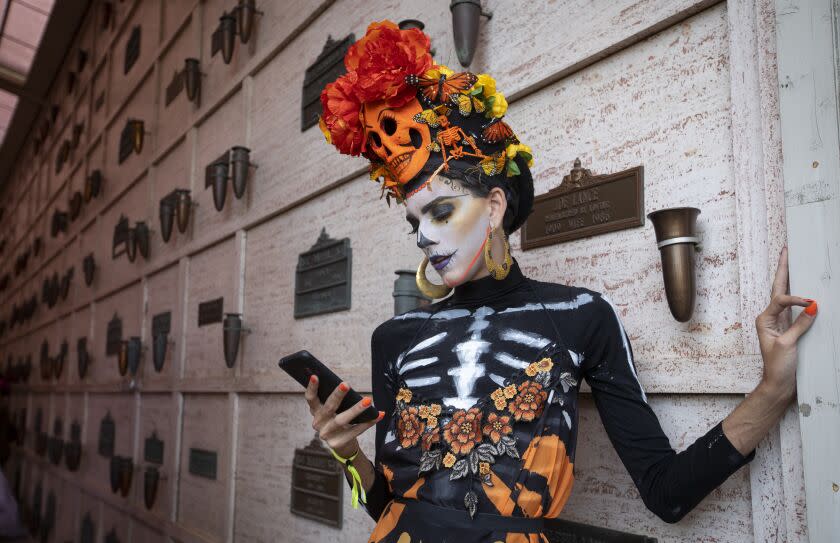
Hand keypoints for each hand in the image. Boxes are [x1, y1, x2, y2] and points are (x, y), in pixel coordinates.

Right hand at [305, 376, 383, 457]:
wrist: (342, 445)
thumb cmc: (338, 420)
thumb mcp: (333, 411)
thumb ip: (336, 400)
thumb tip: (347, 385)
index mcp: (315, 411)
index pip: (311, 398)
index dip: (312, 388)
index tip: (315, 376)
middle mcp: (318, 423)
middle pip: (328, 407)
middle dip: (337, 395)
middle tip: (346, 384)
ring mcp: (326, 434)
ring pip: (342, 420)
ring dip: (356, 409)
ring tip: (368, 400)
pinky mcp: (337, 443)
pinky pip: (355, 430)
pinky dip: (368, 422)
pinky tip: (378, 414)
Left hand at [755, 247, 817, 397]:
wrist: (779, 384)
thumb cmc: (778, 367)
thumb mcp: (788, 344)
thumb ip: (799, 325)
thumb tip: (812, 306)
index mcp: (764, 319)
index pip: (780, 300)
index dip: (795, 299)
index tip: (811, 303)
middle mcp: (769, 317)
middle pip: (778, 288)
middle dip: (783, 269)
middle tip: (786, 251)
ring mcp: (779, 322)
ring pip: (785, 295)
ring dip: (789, 278)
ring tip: (790, 261)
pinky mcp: (789, 328)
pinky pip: (794, 308)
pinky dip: (799, 296)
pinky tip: (802, 287)